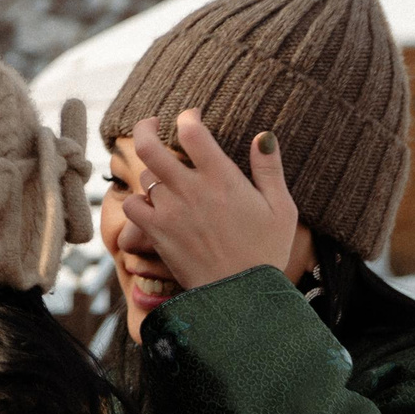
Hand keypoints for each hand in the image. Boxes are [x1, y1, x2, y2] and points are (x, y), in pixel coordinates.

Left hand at [123, 112, 306, 290]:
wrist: (242, 296)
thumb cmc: (267, 251)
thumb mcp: (281, 207)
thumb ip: (269, 168)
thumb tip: (262, 135)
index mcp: (223, 179)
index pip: (193, 132)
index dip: (187, 117)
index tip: (190, 117)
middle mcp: (191, 191)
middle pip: (150, 147)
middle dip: (145, 127)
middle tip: (150, 123)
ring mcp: (170, 212)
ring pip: (144, 177)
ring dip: (152, 172)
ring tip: (165, 176)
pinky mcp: (156, 234)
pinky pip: (132, 207)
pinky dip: (138, 201)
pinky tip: (153, 203)